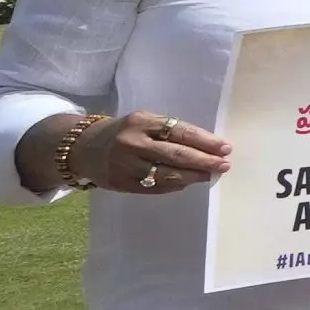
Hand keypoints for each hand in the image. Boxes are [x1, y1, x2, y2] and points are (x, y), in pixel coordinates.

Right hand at [47, 109, 230, 195]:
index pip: (181, 132)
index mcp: (142, 122)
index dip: (206, 141)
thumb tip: (207, 148)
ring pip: (166, 174)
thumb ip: (170, 132)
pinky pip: (153, 187)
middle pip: (176, 155)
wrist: (84, 147)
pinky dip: (173, 186)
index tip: (226, 148)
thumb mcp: (144, 122)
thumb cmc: (125, 132)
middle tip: (223, 165)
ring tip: (209, 175)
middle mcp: (133, 143)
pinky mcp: (120, 183)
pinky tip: (186, 183)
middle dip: (204, 161)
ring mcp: (125, 165)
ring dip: (192, 176)